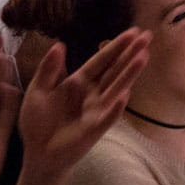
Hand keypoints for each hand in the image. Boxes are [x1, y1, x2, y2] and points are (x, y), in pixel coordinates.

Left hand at [16, 28, 149, 175]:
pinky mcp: (95, 129)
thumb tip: (59, 45)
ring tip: (143, 57)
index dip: (116, 46)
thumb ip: (48, 69)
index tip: (133, 31)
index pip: (101, 60)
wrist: (38, 152)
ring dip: (129, 74)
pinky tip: (125, 95)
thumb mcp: (38, 90)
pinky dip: (115, 107)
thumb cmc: (38, 121)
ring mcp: (97, 111)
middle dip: (130, 53)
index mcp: (79, 82)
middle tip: (147, 36)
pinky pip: (107, 116)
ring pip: (116, 88)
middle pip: (115, 70)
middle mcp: (93, 93)